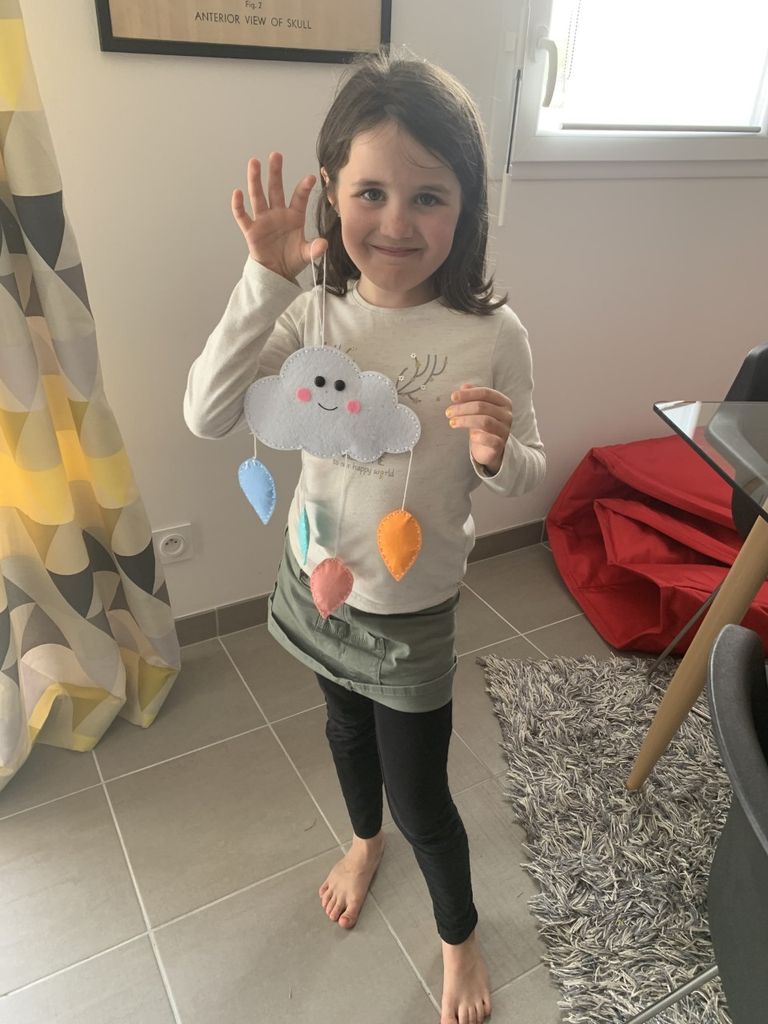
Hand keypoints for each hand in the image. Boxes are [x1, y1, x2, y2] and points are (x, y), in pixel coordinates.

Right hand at [231, 152, 327, 280]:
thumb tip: (323, 244)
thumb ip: (314, 249)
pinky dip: (239, 205)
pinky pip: (243, 216)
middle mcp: (278, 214)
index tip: (311, 178)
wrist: (277, 273)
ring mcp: (263, 220)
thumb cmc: (292, 260)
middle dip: (276, 172)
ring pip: (258, 196)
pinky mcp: (251, 230)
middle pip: (276, 189)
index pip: (299, 198)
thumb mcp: (306, 255)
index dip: (304, 189)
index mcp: (294, 217)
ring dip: (255, 180)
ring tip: (254, 162)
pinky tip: (237, 193)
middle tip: (276, 155)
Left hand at [445, 384, 512, 474]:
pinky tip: (471, 436)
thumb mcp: (477, 409)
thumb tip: (463, 387)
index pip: (485, 393)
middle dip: (463, 408)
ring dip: (465, 420)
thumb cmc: (482, 424)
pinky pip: (491, 439)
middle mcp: (506, 415)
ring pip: (485, 421)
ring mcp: (504, 430)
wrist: (489, 447)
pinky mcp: (500, 445)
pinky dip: (479, 437)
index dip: (468, 394)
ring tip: (452, 422)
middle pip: (482, 406)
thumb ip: (472, 396)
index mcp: (503, 402)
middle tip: (448, 412)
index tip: (453, 397)